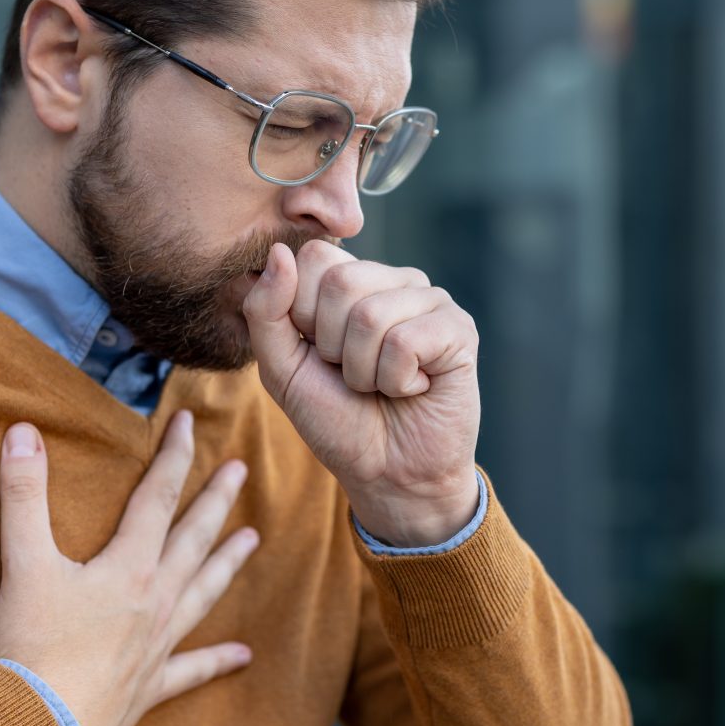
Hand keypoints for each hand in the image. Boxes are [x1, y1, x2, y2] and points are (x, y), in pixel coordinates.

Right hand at [0, 410, 257, 725]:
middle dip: (215, 500)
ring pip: (204, 592)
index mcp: (129, 567)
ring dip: (227, 563)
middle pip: (193, 539)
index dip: (173, 455)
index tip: (187, 421)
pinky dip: (218, 660)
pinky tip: (245, 656)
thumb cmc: (33, 646)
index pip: (157, 497)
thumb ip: (24, 495)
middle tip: (241, 470)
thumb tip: (23, 432)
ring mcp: (158, 645)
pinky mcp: (151, 685)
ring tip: (252, 539)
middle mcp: (155, 601)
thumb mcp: (24, 563)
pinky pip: (193, 669)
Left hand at [241, 240, 479, 545]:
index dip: (303, 314)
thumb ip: (266, 311)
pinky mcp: (458, 328)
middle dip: (333, 348)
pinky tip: (415, 388)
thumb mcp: (282, 369)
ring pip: (372, 316)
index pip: (314, 257)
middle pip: (340, 282)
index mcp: (351, 281)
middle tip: (356, 375)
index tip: (321, 353)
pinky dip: (397, 382)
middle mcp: (392, 280)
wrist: (387, 473)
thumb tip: (278, 252)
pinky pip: (406, 341)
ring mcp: (430, 300)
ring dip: (365, 371)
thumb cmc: (337, 420)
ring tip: (384, 385)